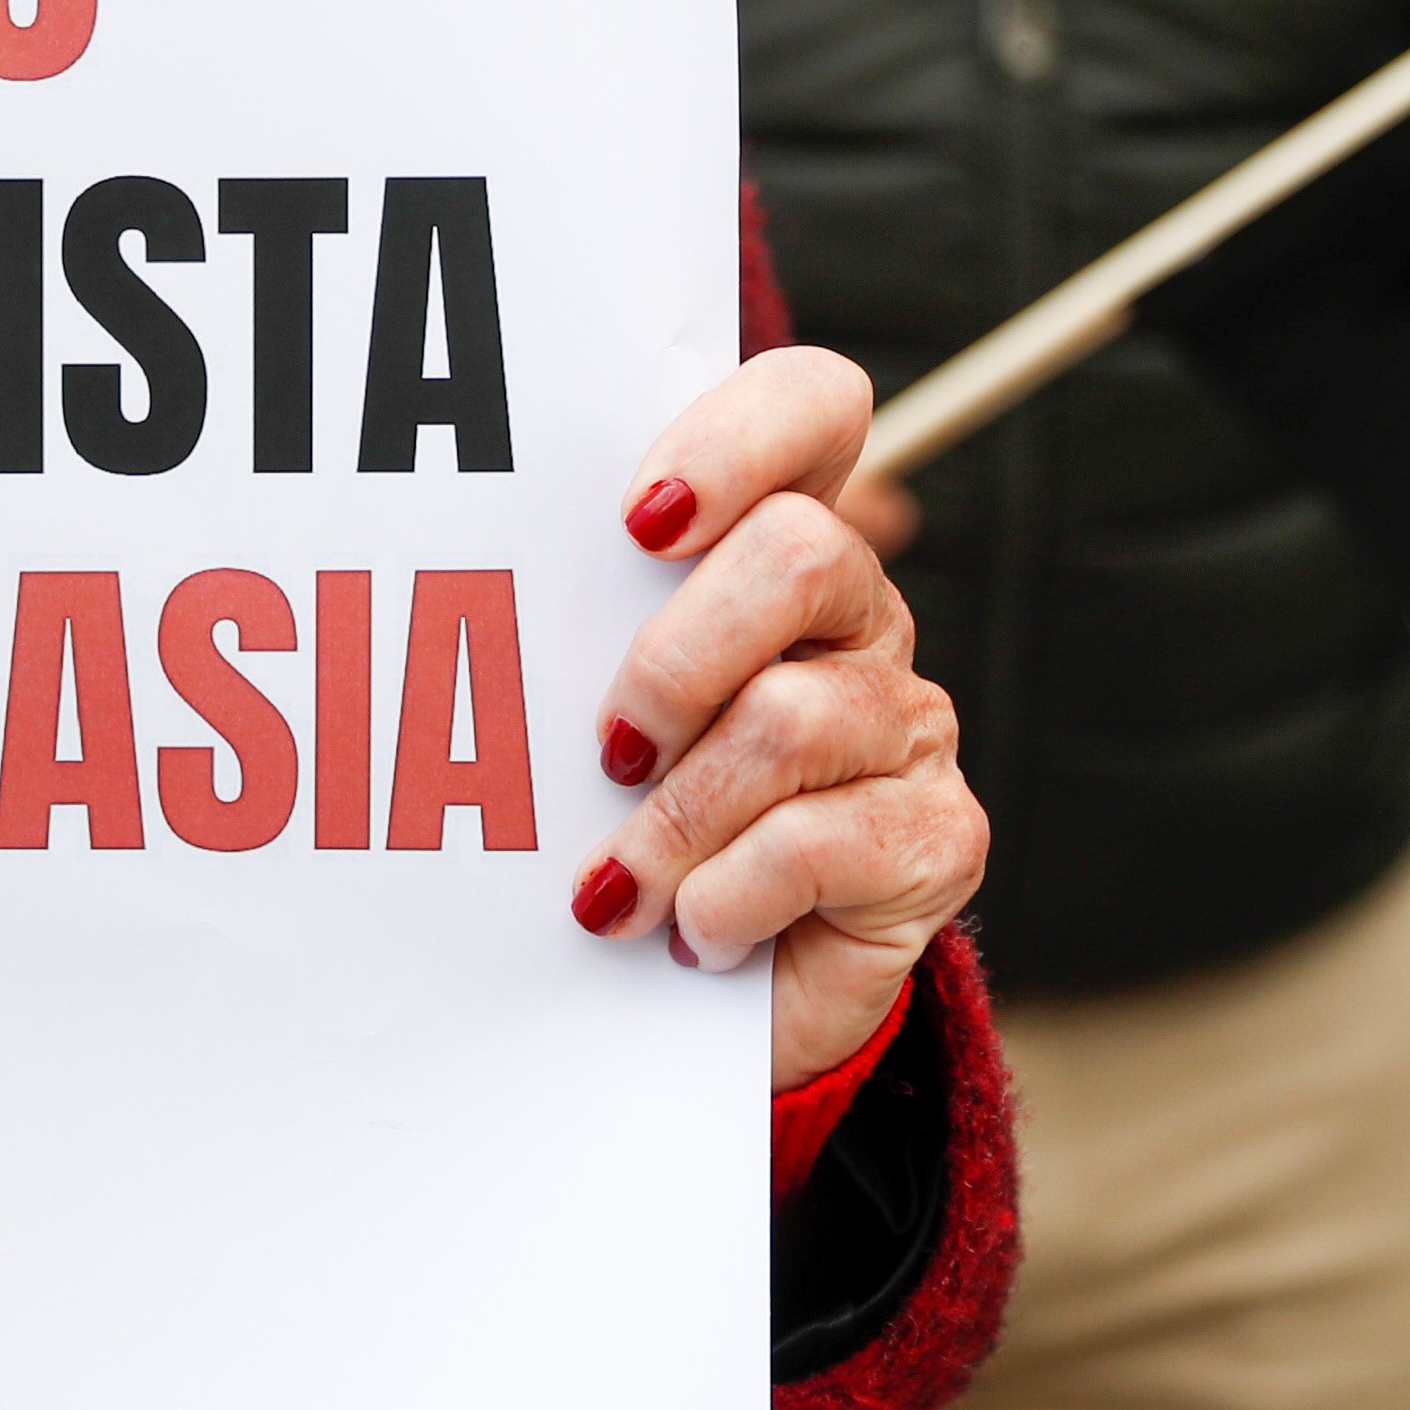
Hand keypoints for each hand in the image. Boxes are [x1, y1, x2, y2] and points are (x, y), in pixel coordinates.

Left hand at [579, 349, 987, 1089]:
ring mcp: (908, 724)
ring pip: (790, 717)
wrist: (696, 1004)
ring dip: (674, 818)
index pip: (812, 405)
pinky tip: (692, 932)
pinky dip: (723, 898)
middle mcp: (858, 618)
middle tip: (609, 750)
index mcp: (776, 548)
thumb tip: (473, 598)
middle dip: (677, 658)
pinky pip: (814, 843)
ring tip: (618, 886)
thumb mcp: (584, 715)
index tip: (637, 522)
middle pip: (802, 553)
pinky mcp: (936, 839)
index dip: (735, 439)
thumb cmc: (623, 827)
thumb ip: (573, 632)